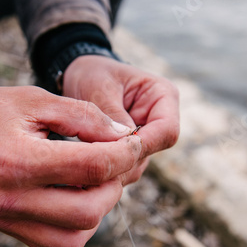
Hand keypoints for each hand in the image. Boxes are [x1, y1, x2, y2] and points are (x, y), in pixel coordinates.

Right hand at [0, 86, 141, 246]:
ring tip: (91, 181)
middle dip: (114, 186)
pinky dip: (76, 227)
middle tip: (112, 163)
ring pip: (74, 239)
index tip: (134, 141)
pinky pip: (55, 246)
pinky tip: (73, 196)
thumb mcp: (35, 99)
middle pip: (88, 211)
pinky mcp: (7, 229)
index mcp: (18, 161)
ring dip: (97, 211)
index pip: (90, 166)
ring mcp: (7, 220)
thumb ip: (83, 116)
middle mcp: (11, 200)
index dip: (124, 153)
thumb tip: (124, 137)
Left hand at [63, 55, 179, 183]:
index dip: (143, 145)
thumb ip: (111, 115)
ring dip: (112, 168)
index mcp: (162, 95)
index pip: (167, 131)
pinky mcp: (131, 151)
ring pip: (137, 164)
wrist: (79, 77)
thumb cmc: (92, 75)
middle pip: (152, 151)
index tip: (112, 151)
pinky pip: (123, 169)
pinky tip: (84, 168)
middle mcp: (159, 119)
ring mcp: (146, 138)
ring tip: (83, 162)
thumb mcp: (99, 88)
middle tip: (90, 161)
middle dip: (122, 159)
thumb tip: (122, 145)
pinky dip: (106, 171)